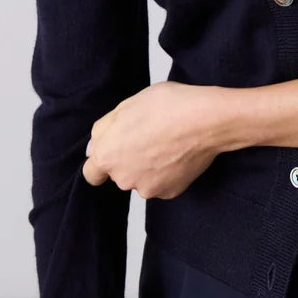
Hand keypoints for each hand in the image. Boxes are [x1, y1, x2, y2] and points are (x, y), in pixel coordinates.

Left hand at [82, 80, 229, 198]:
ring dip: (149, 166)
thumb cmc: (169, 106)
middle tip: (149, 135)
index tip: (114, 152)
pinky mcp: (170, 192)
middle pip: (120, 174)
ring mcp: (148, 188)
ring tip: (167, 143)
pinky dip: (168, 172)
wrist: (206, 120)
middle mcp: (124, 179)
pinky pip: (162, 183)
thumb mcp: (127, 104)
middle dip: (129, 159)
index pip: (91, 173)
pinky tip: (178, 153)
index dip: (102, 161)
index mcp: (108, 155)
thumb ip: (104, 129)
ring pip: (142, 179)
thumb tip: (94, 147)